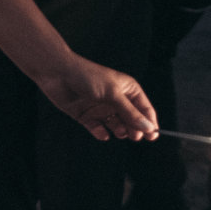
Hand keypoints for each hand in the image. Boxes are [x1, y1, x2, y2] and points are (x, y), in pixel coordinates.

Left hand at [41, 59, 158, 140]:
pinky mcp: (87, 116)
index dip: (149, 122)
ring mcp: (101, 108)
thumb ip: (130, 112)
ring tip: (118, 131)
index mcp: (127, 89)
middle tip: (134, 136)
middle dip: (134, 129)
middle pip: (132, 120)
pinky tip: (102, 133)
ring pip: (116, 126)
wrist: (57, 73)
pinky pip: (98, 129)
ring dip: (119, 130)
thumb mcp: (112, 94)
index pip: (144, 109)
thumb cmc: (87, 76)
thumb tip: (148, 128)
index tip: (153, 135)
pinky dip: (101, 133)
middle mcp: (115, 100)